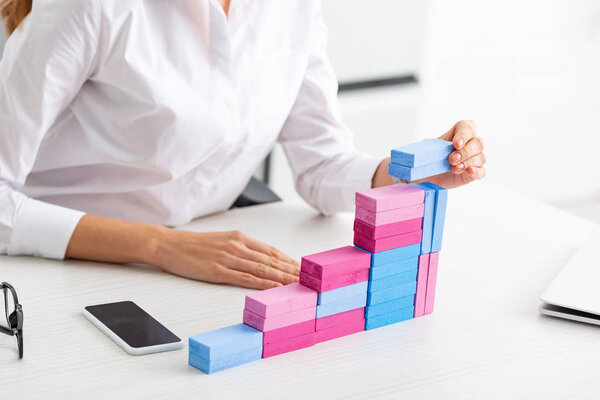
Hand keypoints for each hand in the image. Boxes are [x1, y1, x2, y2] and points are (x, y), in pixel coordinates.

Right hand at [153, 229, 299, 288]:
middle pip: (271, 260)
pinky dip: (262, 284)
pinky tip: (274, 288)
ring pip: (262, 269)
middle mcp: (237, 246)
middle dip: (292, 271)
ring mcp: (228, 258)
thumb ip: (242, 248)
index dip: (289, 261)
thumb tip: (261, 259)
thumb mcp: (222, 240)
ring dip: (282, 278)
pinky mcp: (217, 271)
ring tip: (298, 285)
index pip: (271, 251)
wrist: (169, 244)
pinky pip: (245, 278)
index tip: (304, 269)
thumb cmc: (194, 245)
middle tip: (309, 279)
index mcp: (240, 238)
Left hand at [424, 120, 485, 187]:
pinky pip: (482, 171)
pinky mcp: (475, 173)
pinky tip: (470, 171)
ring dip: (467, 162)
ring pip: (480, 157)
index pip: (468, 127)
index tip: (456, 144)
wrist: (428, 175)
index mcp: (460, 132)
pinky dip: (477, 171)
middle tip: (451, 159)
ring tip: (454, 168)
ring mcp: (475, 158)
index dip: (464, 134)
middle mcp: (471, 143)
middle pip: (478, 142)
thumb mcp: (427, 148)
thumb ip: (430, 144)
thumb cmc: (431, 158)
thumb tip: (427, 144)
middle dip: (465, 151)